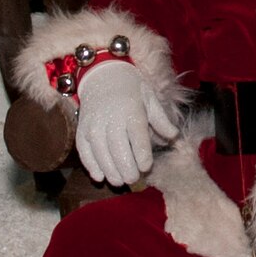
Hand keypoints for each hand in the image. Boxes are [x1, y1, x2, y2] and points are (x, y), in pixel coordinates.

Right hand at [73, 59, 177, 186]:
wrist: (102, 75)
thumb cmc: (130, 88)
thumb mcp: (149, 97)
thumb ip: (161, 120)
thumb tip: (174, 136)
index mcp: (131, 109)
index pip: (137, 135)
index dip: (141, 153)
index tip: (146, 167)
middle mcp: (110, 117)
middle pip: (117, 147)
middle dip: (126, 167)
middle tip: (133, 179)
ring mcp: (94, 124)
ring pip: (100, 152)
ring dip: (109, 170)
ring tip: (119, 181)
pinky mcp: (81, 129)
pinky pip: (84, 150)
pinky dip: (90, 165)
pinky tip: (99, 176)